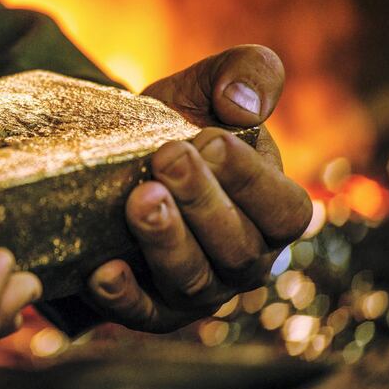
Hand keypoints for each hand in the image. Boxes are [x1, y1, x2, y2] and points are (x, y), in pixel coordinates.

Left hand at [87, 45, 311, 331]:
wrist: (116, 157)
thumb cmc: (175, 124)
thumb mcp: (207, 86)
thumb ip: (247, 73)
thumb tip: (244, 104)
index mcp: (271, 211)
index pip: (284, 211)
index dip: (252, 180)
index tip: (210, 140)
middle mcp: (243, 259)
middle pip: (237, 249)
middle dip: (202, 202)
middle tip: (166, 158)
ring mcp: (198, 289)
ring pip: (194, 282)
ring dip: (167, 242)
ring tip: (140, 201)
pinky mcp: (150, 307)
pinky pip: (143, 314)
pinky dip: (125, 296)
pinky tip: (103, 270)